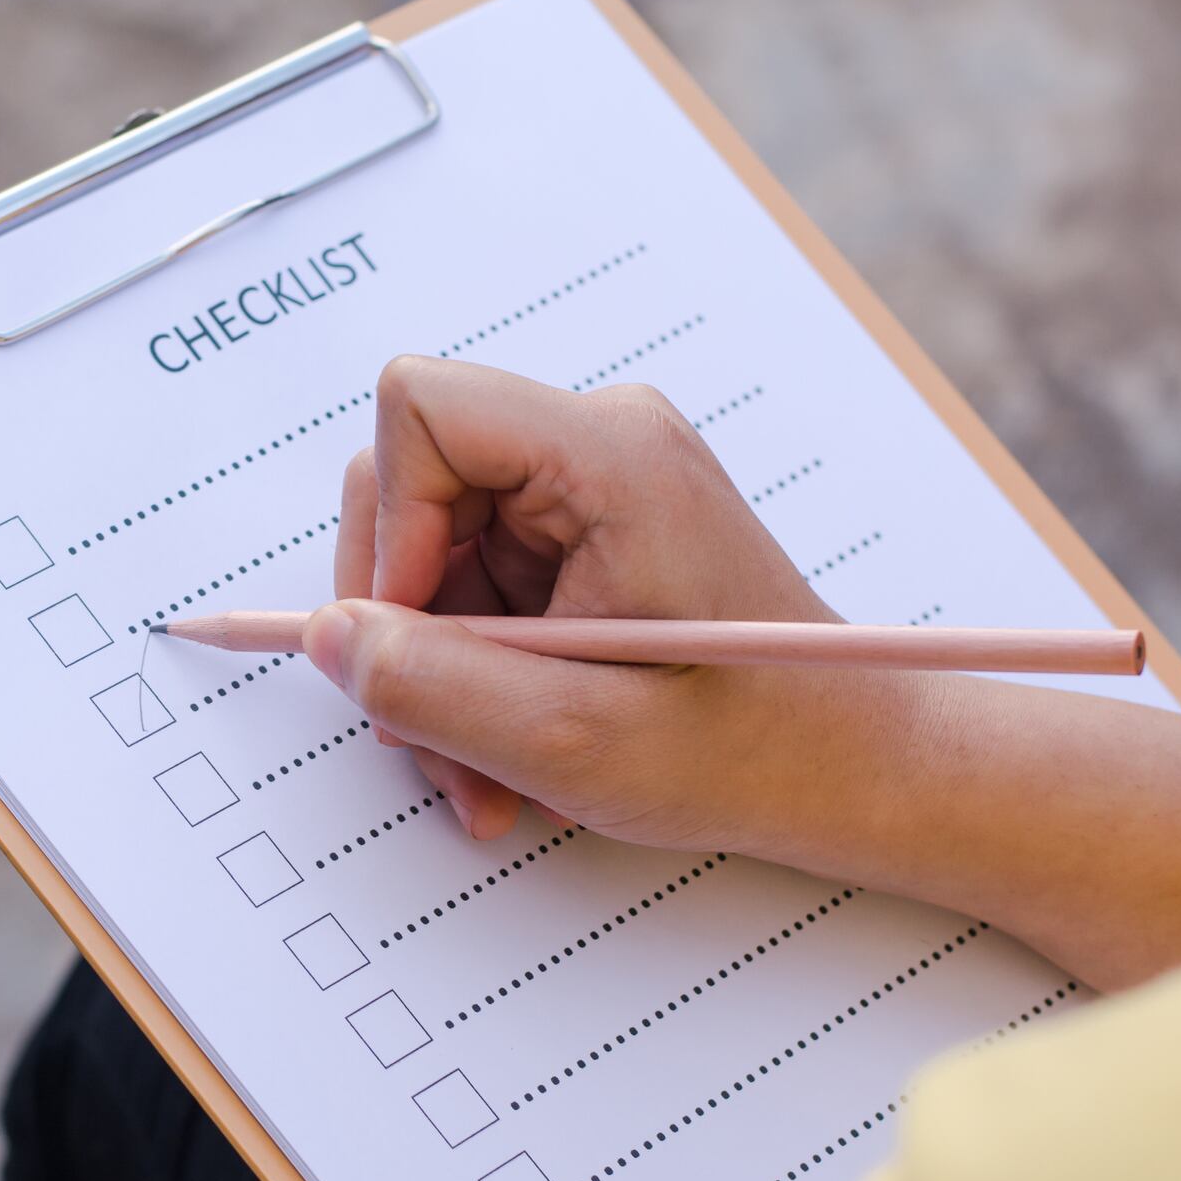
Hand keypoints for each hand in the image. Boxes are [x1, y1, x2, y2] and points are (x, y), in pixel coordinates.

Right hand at [307, 355, 854, 848]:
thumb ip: (434, 686)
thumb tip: (326, 634)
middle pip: (410, 486)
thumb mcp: (574, 740)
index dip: (389, 526)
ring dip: (439, 672)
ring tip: (493, 772)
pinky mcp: (585, 532)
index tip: (415, 635)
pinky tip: (516, 747)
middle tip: (437, 737)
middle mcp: (598, 444)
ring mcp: (591, 486)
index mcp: (610, 457)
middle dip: (405, 625)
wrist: (854, 769)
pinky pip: (475, 584)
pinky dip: (476, 673)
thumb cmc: (755, 750)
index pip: (421, 408)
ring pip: (433, 553)